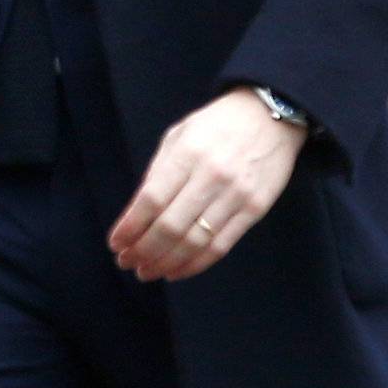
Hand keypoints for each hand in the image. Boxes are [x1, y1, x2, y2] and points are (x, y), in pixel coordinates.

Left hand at [109, 88, 305, 282]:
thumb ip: (158, 172)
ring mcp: (236, 195)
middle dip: (143, 251)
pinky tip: (176, 271)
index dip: (130, 228)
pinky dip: (195, 264)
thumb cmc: (217, 125)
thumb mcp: (179, 135)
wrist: (271, 115)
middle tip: (127, 262)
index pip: (151, 200)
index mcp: (188, 153)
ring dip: (165, 263)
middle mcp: (212, 176)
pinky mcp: (254, 210)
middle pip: (170, 227)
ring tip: (147, 271)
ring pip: (195, 242)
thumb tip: (135, 216)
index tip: (116, 243)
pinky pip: (220, 246)